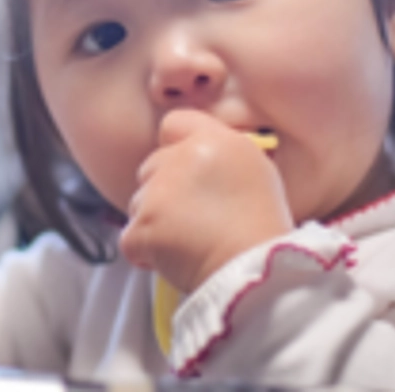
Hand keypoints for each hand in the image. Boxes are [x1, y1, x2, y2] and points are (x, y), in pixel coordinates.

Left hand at [119, 109, 293, 292]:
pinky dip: (145, 252)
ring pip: (139, 203)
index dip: (174, 146)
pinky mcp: (142, 226)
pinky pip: (131, 238)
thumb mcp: (257, 172)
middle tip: (191, 218)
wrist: (255, 271)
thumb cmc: (263, 228)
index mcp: (213, 140)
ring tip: (187, 243)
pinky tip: (173, 261)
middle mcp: (180, 157)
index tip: (184, 169)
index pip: (174, 123)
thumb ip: (223, 155)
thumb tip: (201, 161)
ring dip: (154, 222)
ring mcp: (157, 192)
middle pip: (152, 167)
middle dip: (163, 190)